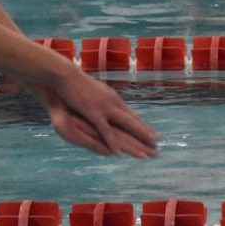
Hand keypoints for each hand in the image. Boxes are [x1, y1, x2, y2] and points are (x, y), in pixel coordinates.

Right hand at [30, 73, 158, 157]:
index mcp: (114, 100)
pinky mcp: (93, 112)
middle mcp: (114, 103)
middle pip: (133, 121)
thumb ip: (103, 100)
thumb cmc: (77, 84)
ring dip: (138, 135)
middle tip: (159, 143)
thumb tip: (111, 102)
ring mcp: (105, 108)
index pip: (132, 116)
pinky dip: (112, 141)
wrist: (65, 74)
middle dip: (146, 133)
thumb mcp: (95, 92)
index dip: (143, 126)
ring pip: (126, 124)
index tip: (155, 135)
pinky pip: (104, 129)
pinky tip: (118, 151)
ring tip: (149, 145)